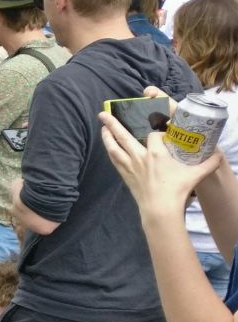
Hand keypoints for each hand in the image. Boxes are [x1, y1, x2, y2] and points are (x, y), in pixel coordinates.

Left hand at [100, 109, 221, 220]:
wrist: (160, 209)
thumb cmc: (177, 190)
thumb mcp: (196, 174)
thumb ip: (208, 163)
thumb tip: (218, 155)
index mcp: (157, 153)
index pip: (155, 135)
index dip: (159, 132)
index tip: (163, 134)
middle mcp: (140, 157)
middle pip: (124, 136)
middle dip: (113, 123)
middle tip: (103, 113)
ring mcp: (130, 166)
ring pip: (114, 147)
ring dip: (107, 136)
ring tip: (102, 126)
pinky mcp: (125, 175)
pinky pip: (114, 160)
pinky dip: (110, 151)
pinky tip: (108, 146)